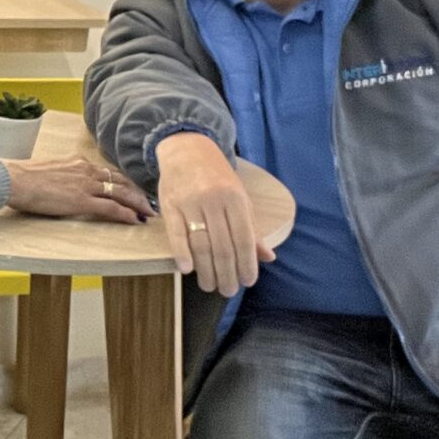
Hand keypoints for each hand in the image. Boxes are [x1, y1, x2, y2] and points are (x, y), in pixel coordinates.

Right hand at [2, 157, 154, 223]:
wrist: (15, 180)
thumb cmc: (23, 178)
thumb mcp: (49, 171)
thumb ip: (63, 175)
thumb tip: (63, 183)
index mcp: (78, 162)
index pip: (107, 172)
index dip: (122, 181)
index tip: (131, 189)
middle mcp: (87, 170)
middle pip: (121, 180)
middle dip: (137, 192)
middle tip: (149, 201)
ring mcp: (87, 185)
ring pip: (122, 193)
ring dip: (138, 203)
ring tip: (149, 212)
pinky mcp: (83, 200)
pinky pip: (112, 208)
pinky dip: (126, 214)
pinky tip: (135, 219)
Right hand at [155, 131, 273, 294]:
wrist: (186, 148)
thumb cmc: (216, 177)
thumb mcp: (240, 198)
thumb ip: (252, 229)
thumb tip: (268, 257)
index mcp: (235, 198)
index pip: (244, 238)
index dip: (247, 263)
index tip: (247, 282)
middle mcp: (214, 200)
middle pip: (222, 246)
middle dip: (227, 274)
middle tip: (228, 291)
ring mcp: (190, 202)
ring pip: (200, 244)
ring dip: (206, 270)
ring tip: (210, 286)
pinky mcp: (170, 204)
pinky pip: (176, 234)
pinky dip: (182, 254)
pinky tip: (187, 270)